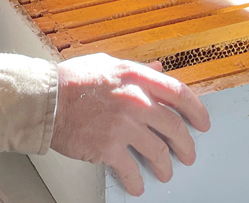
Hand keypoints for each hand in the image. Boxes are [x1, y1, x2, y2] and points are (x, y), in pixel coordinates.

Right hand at [51, 54, 210, 195]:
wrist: (45, 100)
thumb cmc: (71, 80)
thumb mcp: (107, 64)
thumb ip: (137, 69)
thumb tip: (158, 69)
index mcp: (136, 76)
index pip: (179, 93)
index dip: (196, 110)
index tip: (202, 122)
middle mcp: (135, 100)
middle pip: (174, 127)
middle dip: (186, 145)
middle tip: (188, 153)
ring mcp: (123, 125)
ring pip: (158, 151)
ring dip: (165, 166)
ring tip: (165, 172)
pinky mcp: (109, 147)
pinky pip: (132, 169)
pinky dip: (137, 181)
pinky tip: (138, 184)